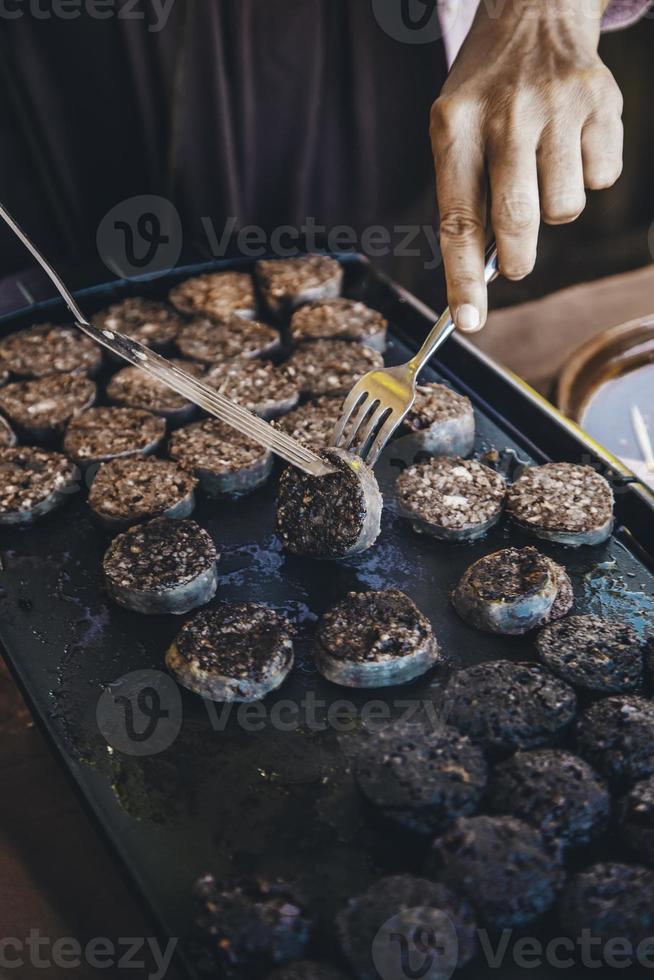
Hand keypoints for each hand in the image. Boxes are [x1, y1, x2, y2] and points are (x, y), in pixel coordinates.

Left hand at [430, 0, 622, 331]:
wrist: (534, 13)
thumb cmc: (485, 94)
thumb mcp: (454, 130)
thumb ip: (466, 194)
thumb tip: (487, 269)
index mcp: (454, 126)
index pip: (457, 220)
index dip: (463, 280)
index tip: (468, 323)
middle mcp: (506, 114)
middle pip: (518, 222)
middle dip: (517, 260)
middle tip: (514, 264)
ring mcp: (558, 107)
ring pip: (565, 209)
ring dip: (554, 211)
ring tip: (542, 175)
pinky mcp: (602, 104)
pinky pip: (602, 180)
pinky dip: (587, 178)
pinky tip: (570, 146)